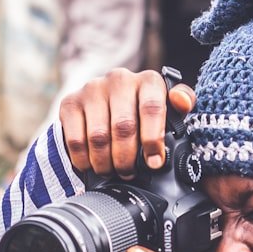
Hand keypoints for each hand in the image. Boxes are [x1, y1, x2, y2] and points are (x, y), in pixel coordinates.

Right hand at [59, 69, 195, 180]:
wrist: (105, 103)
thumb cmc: (142, 112)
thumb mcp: (168, 109)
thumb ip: (182, 103)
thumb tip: (183, 102)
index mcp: (148, 81)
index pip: (152, 108)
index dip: (153, 140)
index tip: (154, 163)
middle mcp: (119, 79)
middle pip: (123, 127)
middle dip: (127, 158)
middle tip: (129, 172)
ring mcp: (92, 89)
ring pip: (98, 137)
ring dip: (105, 162)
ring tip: (112, 171)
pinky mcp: (70, 102)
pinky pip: (76, 139)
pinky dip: (84, 160)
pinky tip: (91, 166)